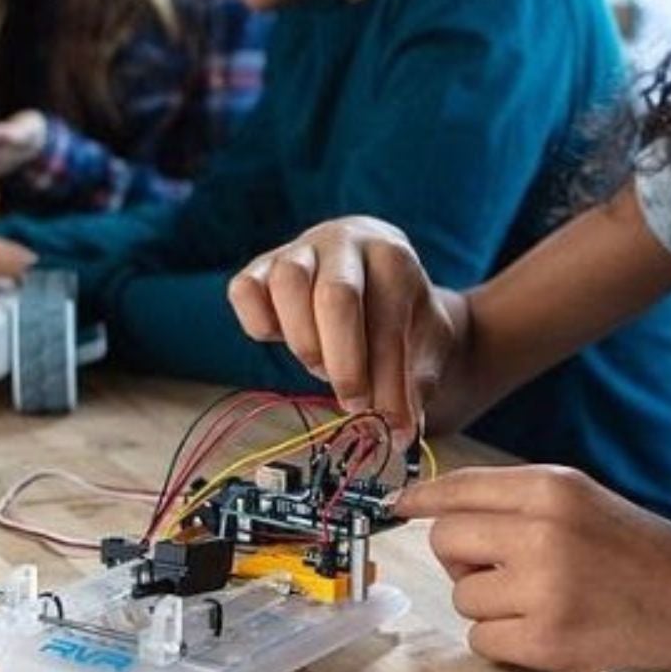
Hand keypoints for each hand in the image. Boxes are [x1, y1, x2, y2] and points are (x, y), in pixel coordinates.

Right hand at [227, 217, 456, 442]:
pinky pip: (245, 289)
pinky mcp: (260, 268)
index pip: (387, 319)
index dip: (389, 379)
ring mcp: (297, 250)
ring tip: (321, 366)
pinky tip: (281, 340)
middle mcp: (343, 242)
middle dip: (346, 363)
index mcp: (392, 254)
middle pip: (337, 296)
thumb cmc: (403, 320)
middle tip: (355, 402)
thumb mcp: (425, 348)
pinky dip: (258, 322)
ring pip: (289, 283)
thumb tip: (399, 429)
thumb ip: (415, 384)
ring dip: (304, 341)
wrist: (376, 286)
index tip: (394, 424)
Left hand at [398, 465, 670, 671]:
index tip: (398, 506)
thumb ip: (514, 498)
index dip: (420, 499)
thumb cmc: (643, 553)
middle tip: (500, 570)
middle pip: (444, 542)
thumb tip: (434, 503)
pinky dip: (504, 642)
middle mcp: (541, 532)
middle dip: (461, 560)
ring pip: (462, 597)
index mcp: (550, 488)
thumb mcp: (583, 499)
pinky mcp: (547, 642)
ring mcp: (543, 589)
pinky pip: (481, 640)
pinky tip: (546, 630)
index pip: (456, 488)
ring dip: (489, 605)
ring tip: (542, 601)